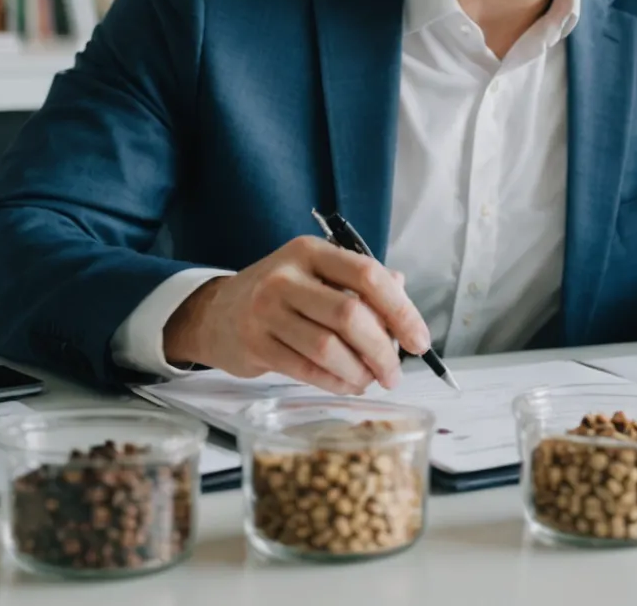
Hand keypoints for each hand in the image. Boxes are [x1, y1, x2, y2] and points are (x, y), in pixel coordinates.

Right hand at [162, 235, 432, 394]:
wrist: (216, 312)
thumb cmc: (279, 293)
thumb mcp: (316, 273)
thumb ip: (359, 282)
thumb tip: (403, 298)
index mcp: (310, 251)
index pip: (367, 275)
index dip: (401, 311)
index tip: (419, 340)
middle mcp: (287, 277)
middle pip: (350, 315)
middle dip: (383, 350)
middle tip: (395, 370)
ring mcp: (267, 311)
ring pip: (329, 348)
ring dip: (360, 371)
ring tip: (371, 379)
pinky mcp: (256, 345)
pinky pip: (308, 370)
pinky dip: (337, 382)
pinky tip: (348, 384)